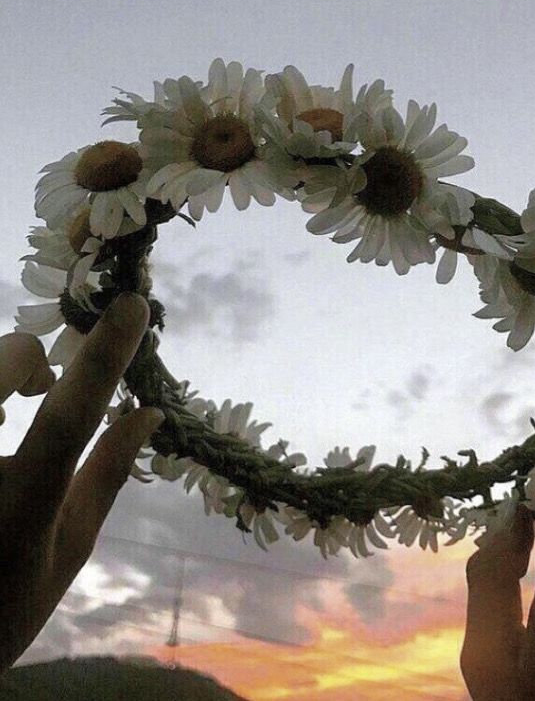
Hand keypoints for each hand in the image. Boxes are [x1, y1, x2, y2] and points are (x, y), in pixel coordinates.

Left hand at [0, 294, 163, 671]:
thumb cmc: (7, 601)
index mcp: (21, 509)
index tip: (133, 306)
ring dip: (1, 375)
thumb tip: (148, 412)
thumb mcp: (71, 547)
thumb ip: (108, 473)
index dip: (105, 356)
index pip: (70, 418)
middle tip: (42, 383)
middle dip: (29, 359)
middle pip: (5, 368)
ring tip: (9, 407)